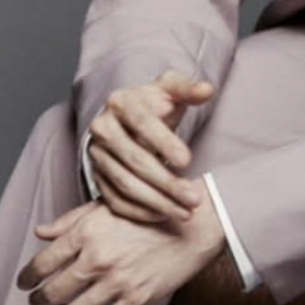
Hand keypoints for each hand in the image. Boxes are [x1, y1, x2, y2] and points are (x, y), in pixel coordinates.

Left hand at [16, 185, 225, 304]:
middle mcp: (98, 257)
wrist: (191, 227)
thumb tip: (40, 233)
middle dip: (40, 300)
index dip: (27, 278)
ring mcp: (117, 280)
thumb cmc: (147, 215)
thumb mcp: (105, 208)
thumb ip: (70, 221)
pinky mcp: (137, 297)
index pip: (43, 263)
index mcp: (87, 232)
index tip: (24, 283)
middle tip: (37, 301)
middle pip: (54, 291)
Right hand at [85, 70, 215, 224]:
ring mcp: (97, 155)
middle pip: (135, 160)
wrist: (128, 119)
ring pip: (125, 184)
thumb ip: (189, 89)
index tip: (187, 162)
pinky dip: (140, 212)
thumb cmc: (155, 104)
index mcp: (121, 102)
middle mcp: (103, 128)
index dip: (165, 143)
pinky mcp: (97, 176)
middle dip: (167, 183)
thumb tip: (207, 90)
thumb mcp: (171, 89)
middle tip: (194, 198)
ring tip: (185, 212)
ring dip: (157, 202)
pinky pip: (115, 200)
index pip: (142, 123)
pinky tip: (164, 215)